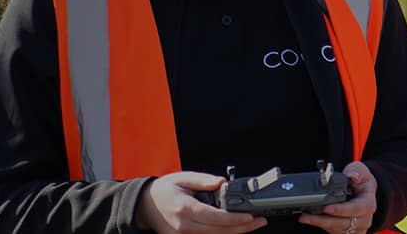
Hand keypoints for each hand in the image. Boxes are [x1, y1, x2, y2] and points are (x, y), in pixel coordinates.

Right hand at [134, 171, 263, 233]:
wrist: (146, 206)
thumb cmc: (165, 190)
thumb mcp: (183, 178)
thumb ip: (204, 180)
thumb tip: (222, 182)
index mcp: (185, 208)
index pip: (214, 217)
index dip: (234, 219)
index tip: (250, 217)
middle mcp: (184, 226)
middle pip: (219, 232)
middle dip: (242, 228)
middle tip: (260, 221)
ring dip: (235, 232)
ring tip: (251, 224)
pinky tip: (234, 228)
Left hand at [298, 162, 380, 232]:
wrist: (362, 191)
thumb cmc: (361, 181)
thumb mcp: (360, 170)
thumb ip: (356, 171)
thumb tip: (352, 176)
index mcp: (368, 203)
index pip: (356, 209)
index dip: (340, 210)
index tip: (326, 208)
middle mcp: (364, 218)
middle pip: (343, 223)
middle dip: (323, 220)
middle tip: (307, 216)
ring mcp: (356, 227)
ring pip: (336, 229)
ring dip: (319, 224)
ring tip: (305, 217)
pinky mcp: (347, 232)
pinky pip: (334, 232)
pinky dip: (322, 226)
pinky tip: (312, 220)